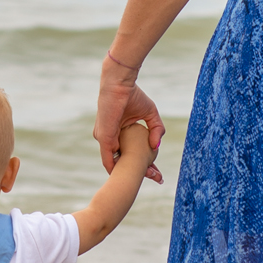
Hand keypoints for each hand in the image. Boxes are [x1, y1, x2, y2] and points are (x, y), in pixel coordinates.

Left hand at [95, 53, 163, 183]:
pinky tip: (130, 176)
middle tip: (157, 178)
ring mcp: (106, 140)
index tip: (157, 172)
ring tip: (150, 177)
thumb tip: (155, 147)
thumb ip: (156, 130)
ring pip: (117, 164)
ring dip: (132, 172)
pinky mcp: (104, 138)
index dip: (145, 163)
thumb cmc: (133, 96)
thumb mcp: (150, 114)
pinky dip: (119, 169)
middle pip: (125, 162)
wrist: (119, 84)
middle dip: (140, 172)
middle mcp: (110, 139)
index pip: (131, 154)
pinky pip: (109, 159)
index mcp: (119, 134)